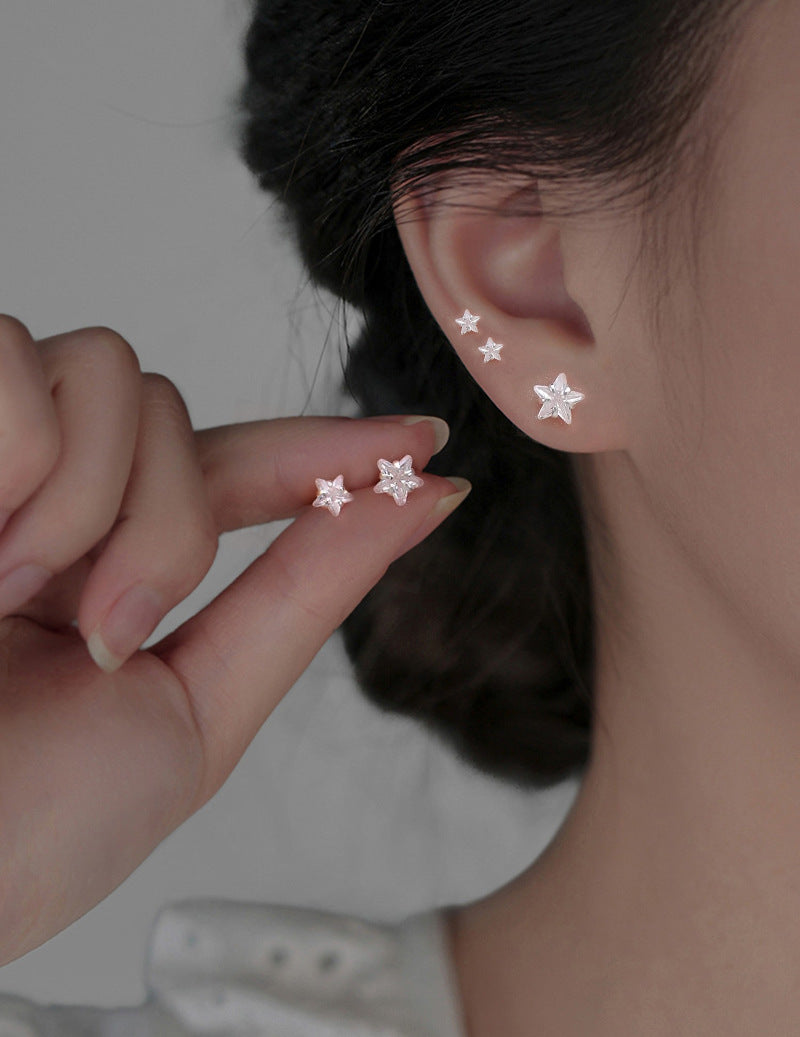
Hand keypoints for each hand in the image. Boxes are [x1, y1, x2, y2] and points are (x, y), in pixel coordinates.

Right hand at [0, 315, 468, 964]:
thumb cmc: (31, 827)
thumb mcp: (197, 714)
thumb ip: (305, 599)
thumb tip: (421, 505)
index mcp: (108, 569)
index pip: (235, 473)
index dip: (328, 451)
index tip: (423, 446)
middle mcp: (48, 504)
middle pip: (174, 415)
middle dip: (174, 525)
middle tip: (110, 631)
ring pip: (111, 371)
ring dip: (93, 500)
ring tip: (15, 595)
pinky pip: (12, 355)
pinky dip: (21, 457)